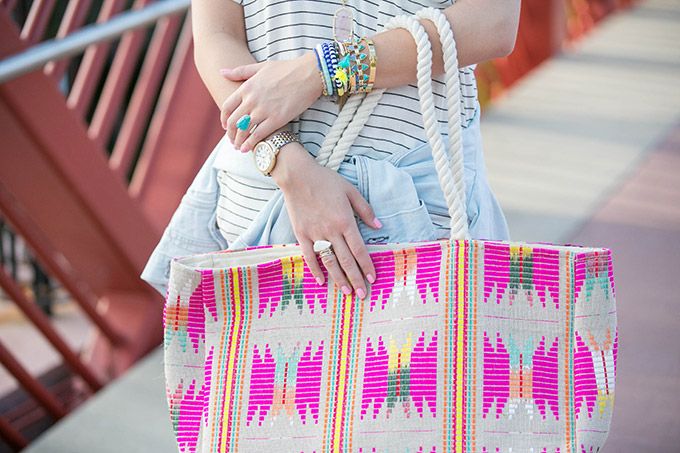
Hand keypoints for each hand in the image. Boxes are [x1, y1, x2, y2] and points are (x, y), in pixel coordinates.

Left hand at [220, 52, 322, 151]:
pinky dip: (250, 144)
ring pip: (244, 130)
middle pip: (233, 121)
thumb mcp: (261, 67)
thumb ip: (240, 71)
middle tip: (232, 140)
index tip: (226, 127)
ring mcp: (263, 110)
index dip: (224, 119)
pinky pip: (258, 135)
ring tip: (239, 147)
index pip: (227, 107)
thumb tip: (222, 72)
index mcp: (246, 87)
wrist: (308, 75)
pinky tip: (247, 149)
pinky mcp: (276, 119)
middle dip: (231, 134)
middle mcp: (252, 100)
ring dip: (239, 141)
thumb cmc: (286, 69)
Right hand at [272, 143, 381, 298]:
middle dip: (355, 279)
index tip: (372, 279)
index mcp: (345, 221)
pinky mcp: (301, 234)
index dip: (366, 266)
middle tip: (362, 295)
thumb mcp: (351, 191)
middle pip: (346, 260)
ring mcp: (315, 234)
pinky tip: (321, 282)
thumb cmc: (325, 180)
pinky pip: (309, 256)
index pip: (359, 249)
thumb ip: (365, 210)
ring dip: (338, 279)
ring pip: (329, 262)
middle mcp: (331, 230)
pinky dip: (315, 270)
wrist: (297, 175)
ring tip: (346, 292)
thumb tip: (379, 226)